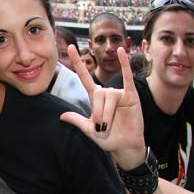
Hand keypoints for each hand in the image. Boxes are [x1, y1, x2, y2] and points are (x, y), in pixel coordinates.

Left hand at [60, 46, 145, 169]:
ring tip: (109, 125)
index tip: (70, 47)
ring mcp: (119, 93)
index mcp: (95, 99)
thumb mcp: (89, 130)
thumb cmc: (108, 138)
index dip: (77, 63)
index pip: (84, 77)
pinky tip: (121, 51)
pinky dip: (124, 64)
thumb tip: (61, 116)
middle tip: (102, 128)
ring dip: (107, 113)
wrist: (125, 146)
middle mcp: (106, 93)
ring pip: (109, 96)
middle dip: (98, 113)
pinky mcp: (131, 96)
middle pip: (97, 94)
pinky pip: (127, 77)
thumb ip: (77, 121)